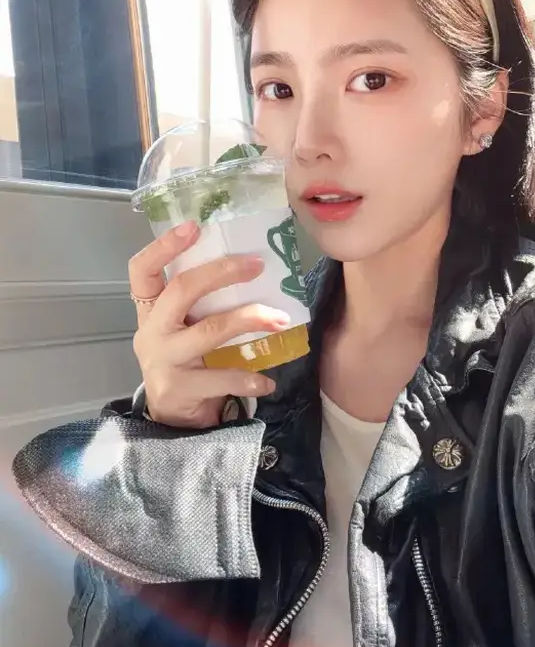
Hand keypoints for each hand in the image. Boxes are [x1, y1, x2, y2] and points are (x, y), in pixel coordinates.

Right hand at [129, 221, 287, 427]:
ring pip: (210, 331)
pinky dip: (250, 378)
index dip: (163, 246)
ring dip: (249, 320)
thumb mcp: (183, 329)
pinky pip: (222, 378)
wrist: (170, 420)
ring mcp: (163, 361)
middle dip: (221, 273)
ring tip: (279, 319)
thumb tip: (252, 267)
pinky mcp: (179, 390)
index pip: (142, 270)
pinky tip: (268, 381)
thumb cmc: (185, 361)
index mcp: (150, 310)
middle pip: (181, 290)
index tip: (193, 226)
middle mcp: (151, 332)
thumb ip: (201, 304)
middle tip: (257, 265)